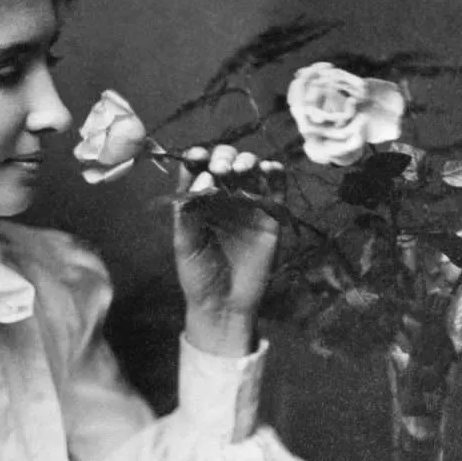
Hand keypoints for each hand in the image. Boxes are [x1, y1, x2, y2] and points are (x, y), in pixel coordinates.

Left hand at [173, 145, 285, 355]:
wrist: (223, 305)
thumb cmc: (198, 275)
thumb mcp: (185, 243)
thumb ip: (189, 211)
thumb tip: (203, 178)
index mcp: (198, 200)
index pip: (198, 169)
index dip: (198, 156)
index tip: (196, 156)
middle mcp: (222, 197)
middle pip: (225, 162)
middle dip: (223, 158)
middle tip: (221, 169)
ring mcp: (248, 204)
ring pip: (251, 169)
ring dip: (247, 161)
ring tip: (240, 169)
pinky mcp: (271, 215)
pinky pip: (276, 187)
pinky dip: (275, 172)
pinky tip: (268, 169)